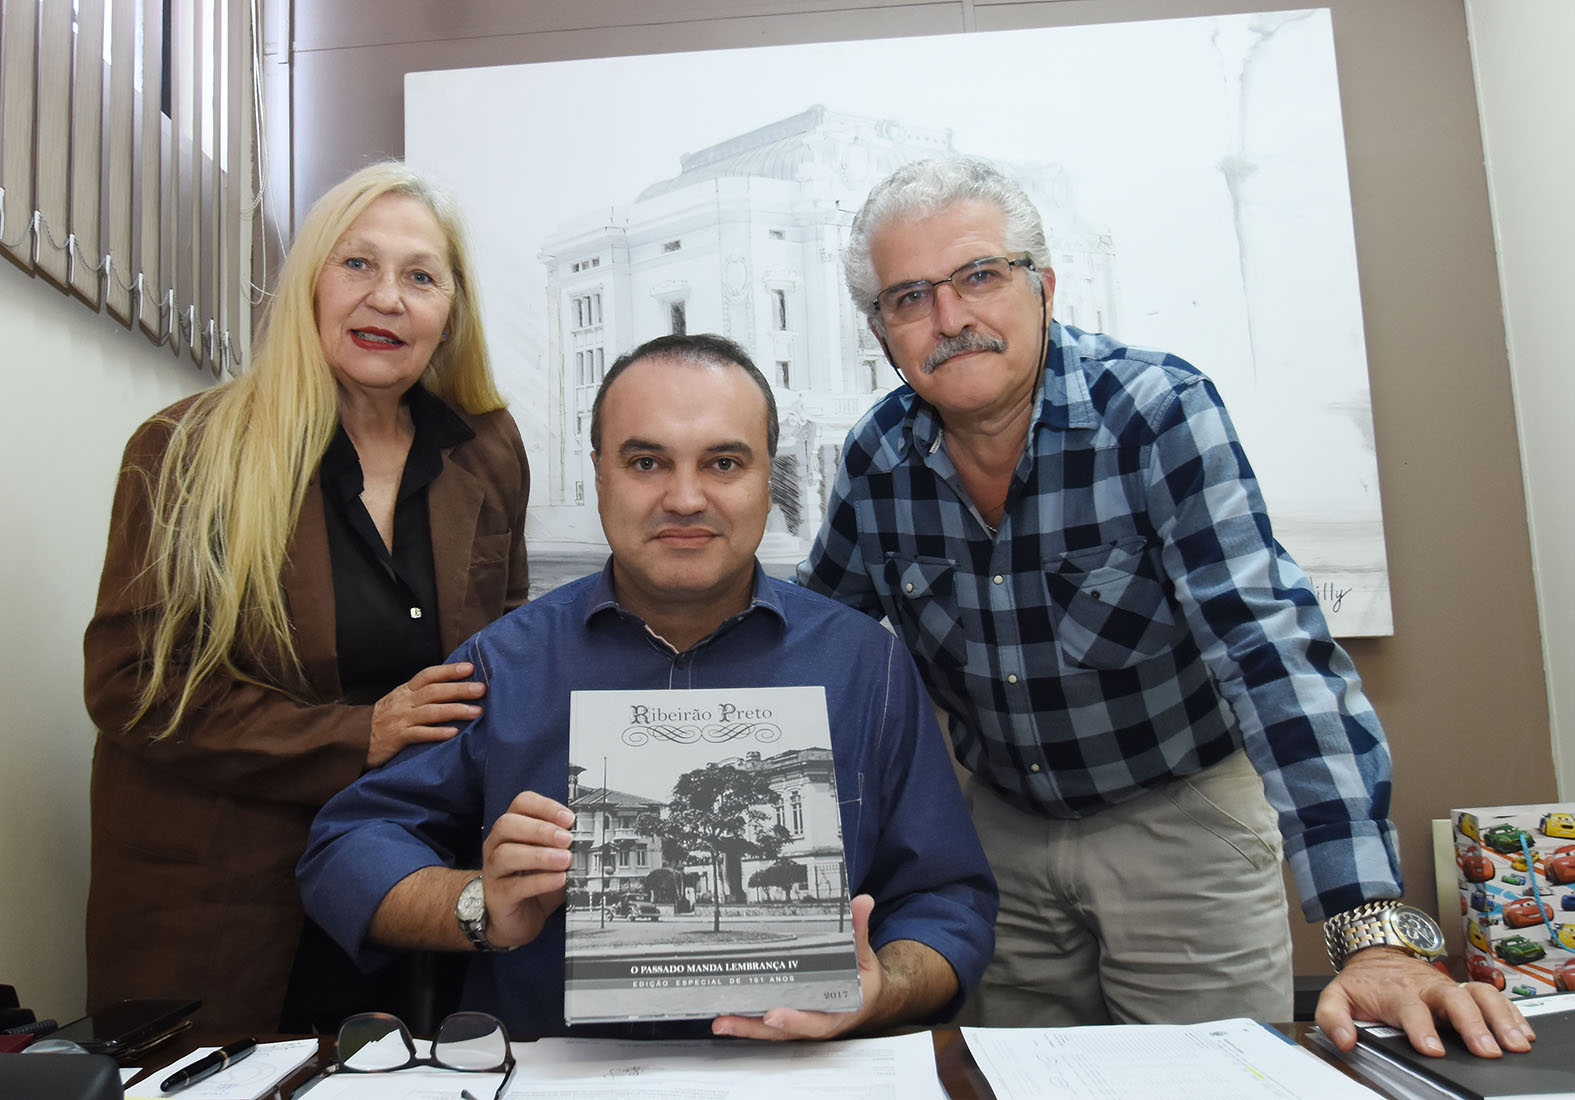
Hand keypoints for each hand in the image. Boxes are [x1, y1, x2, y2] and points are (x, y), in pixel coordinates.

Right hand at [367, 662, 485, 766]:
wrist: (354, 740)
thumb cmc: (384, 720)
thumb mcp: (400, 701)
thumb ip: (421, 695)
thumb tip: (453, 688)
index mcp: (405, 691)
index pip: (428, 675)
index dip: (449, 670)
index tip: (470, 668)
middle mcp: (404, 702)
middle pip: (434, 692)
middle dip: (459, 689)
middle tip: (481, 688)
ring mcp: (400, 720)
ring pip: (430, 712)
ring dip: (455, 710)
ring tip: (477, 712)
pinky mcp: (397, 738)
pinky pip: (419, 734)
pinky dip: (436, 733)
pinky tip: (453, 733)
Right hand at [478, 791, 574, 949]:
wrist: (519, 918)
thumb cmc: (535, 882)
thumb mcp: (554, 859)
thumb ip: (566, 846)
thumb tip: (587, 836)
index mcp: (512, 828)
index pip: (522, 803)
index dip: (546, 807)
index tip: (569, 819)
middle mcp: (496, 845)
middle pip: (508, 825)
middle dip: (541, 830)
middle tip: (567, 840)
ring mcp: (493, 870)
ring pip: (506, 853)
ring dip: (540, 855)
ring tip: (565, 860)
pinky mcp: (496, 895)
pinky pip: (514, 885)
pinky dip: (539, 881)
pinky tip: (558, 880)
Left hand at [711, 894, 886, 1040]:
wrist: (868, 1000)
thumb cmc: (863, 981)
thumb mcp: (864, 957)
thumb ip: (859, 931)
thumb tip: (861, 903)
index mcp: (838, 1011)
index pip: (816, 1020)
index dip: (795, 1019)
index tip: (774, 1015)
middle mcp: (816, 1022)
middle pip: (783, 1031)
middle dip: (755, 1028)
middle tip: (728, 1021)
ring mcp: (801, 1024)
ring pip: (770, 1032)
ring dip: (745, 1028)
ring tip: (720, 1022)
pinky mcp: (790, 1020)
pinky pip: (766, 1025)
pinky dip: (747, 1022)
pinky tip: (725, 1016)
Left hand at [1315, 947, 1535, 1057]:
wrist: (1378, 952)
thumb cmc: (1364, 980)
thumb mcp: (1337, 994)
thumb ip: (1333, 1017)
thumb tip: (1344, 1040)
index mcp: (1397, 991)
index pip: (1411, 1009)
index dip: (1421, 1029)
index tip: (1432, 1049)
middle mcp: (1427, 988)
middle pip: (1454, 1000)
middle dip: (1472, 1026)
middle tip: (1486, 1051)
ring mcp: (1449, 987)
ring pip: (1480, 994)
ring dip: (1500, 1018)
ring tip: (1516, 1043)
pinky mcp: (1464, 990)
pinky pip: (1493, 996)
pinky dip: (1511, 1013)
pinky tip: (1523, 1032)